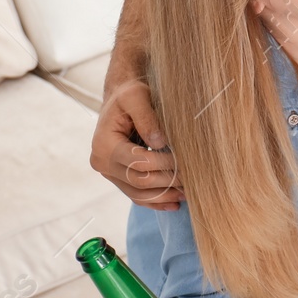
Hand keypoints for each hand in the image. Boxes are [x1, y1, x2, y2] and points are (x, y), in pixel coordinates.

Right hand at [91, 79, 181, 209]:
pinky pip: (136, 196)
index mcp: (103, 145)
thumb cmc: (130, 94)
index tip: (188, 159)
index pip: (138, 162)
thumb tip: (160, 143)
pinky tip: (175, 203)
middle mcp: (101, 163)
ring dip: (164, 196)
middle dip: (168, 181)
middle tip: (196, 177)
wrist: (121, 98)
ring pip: (138, 194)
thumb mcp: (137, 96)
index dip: (165, 164)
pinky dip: (156, 201)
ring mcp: (109, 173)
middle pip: (139, 181)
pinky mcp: (118, 178)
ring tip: (190, 193)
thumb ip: (147, 117)